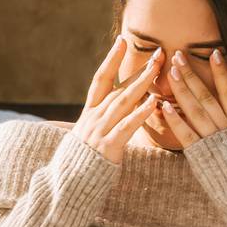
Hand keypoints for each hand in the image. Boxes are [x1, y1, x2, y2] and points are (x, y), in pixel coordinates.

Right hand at [74, 37, 161, 163]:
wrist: (68, 185)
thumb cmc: (80, 163)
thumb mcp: (85, 137)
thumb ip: (98, 122)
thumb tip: (106, 109)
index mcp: (89, 113)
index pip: (100, 79)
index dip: (111, 59)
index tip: (122, 40)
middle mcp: (94, 118)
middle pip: (119, 87)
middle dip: (139, 68)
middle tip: (158, 52)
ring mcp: (100, 131)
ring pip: (124, 101)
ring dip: (143, 83)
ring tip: (158, 68)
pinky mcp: (109, 147)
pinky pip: (127, 126)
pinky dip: (141, 112)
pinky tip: (154, 102)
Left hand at [158, 48, 226, 148]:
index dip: (222, 72)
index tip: (213, 52)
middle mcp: (226, 129)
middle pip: (206, 97)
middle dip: (191, 75)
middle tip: (178, 56)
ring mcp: (213, 142)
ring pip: (194, 112)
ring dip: (180, 92)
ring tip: (170, 74)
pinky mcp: (201, 156)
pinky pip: (186, 136)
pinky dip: (175, 121)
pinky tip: (164, 107)